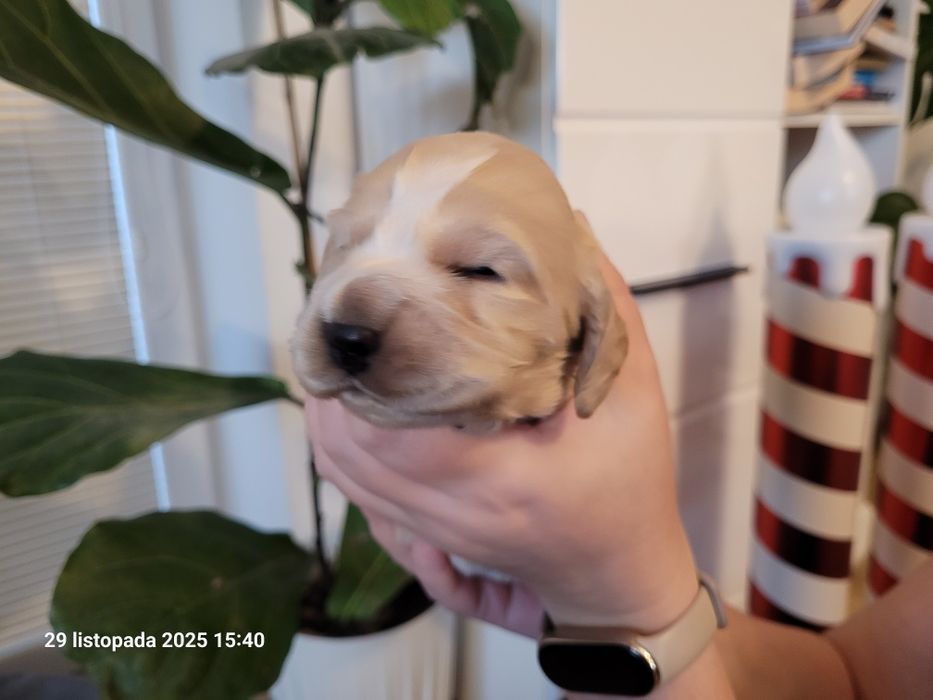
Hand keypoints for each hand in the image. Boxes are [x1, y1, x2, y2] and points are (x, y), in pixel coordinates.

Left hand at [306, 214, 698, 633]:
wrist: (615, 573)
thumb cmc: (628, 484)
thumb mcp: (632, 395)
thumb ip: (606, 312)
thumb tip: (573, 230)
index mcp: (504, 479)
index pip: (395, 433)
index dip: (363, 376)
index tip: (363, 315)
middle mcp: (455, 512)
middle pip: (350, 451)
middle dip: (330, 383)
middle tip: (335, 322)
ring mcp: (434, 529)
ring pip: (343, 473)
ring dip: (326, 413)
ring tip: (333, 356)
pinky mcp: (424, 534)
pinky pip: (356, 494)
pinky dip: (337, 449)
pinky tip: (345, 409)